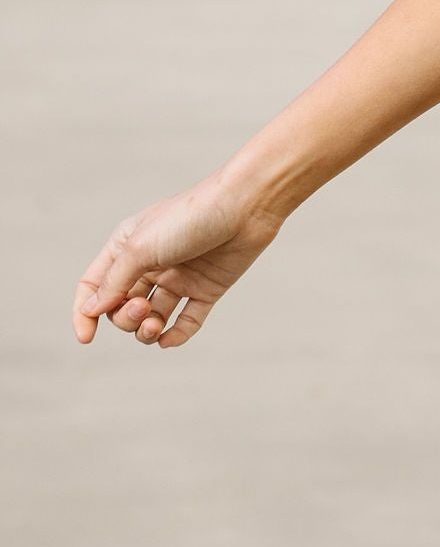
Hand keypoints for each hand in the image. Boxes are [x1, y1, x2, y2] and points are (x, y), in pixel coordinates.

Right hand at [73, 173, 284, 351]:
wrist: (246, 206)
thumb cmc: (190, 217)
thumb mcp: (141, 248)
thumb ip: (114, 281)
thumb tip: (92, 310)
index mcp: (128, 246)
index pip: (94, 284)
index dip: (85, 312)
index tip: (87, 337)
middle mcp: (151, 263)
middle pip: (122, 305)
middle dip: (125, 318)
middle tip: (143, 309)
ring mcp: (180, 277)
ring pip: (152, 318)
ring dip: (147, 330)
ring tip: (155, 325)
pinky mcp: (207, 289)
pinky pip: (186, 321)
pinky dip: (176, 335)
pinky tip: (169, 340)